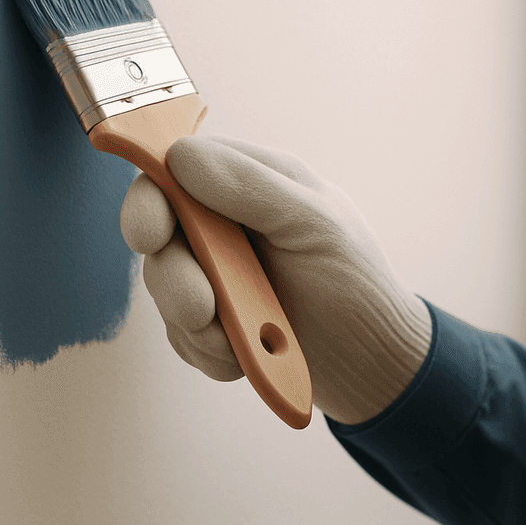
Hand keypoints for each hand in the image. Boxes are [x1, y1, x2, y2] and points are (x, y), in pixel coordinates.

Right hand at [120, 134, 431, 424]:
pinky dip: (210, 352)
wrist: (374, 368)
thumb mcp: (316, 225)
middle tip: (202, 309)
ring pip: (164, 289)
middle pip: (159, 232)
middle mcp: (227, 221)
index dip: (152, 197)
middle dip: (174, 277)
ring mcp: (217, 272)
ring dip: (197, 324)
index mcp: (254, 180)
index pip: (177, 168)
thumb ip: (251, 187)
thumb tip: (182, 157)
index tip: (152, 233)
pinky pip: (182, 336)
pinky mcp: (212, 320)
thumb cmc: (358, 286)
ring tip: (242, 342)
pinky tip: (247, 359)